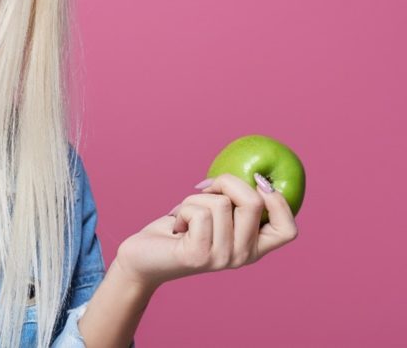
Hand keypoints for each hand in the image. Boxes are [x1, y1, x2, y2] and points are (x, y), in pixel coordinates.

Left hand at [114, 172, 299, 289]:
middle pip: (254, 202)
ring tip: (184, 214)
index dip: (279, 202)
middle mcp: (244, 257)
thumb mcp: (213, 212)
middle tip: (205, 189)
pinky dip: (184, 208)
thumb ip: (232, 200)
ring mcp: (223, 258)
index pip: (288, 230)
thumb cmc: (180, 227)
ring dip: (196, 198)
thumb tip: (252, 174)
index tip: (258, 182)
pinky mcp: (199, 255)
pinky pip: (200, 212)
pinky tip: (177, 225)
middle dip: (226, 182)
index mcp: (253, 247)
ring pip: (221, 202)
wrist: (144, 257)